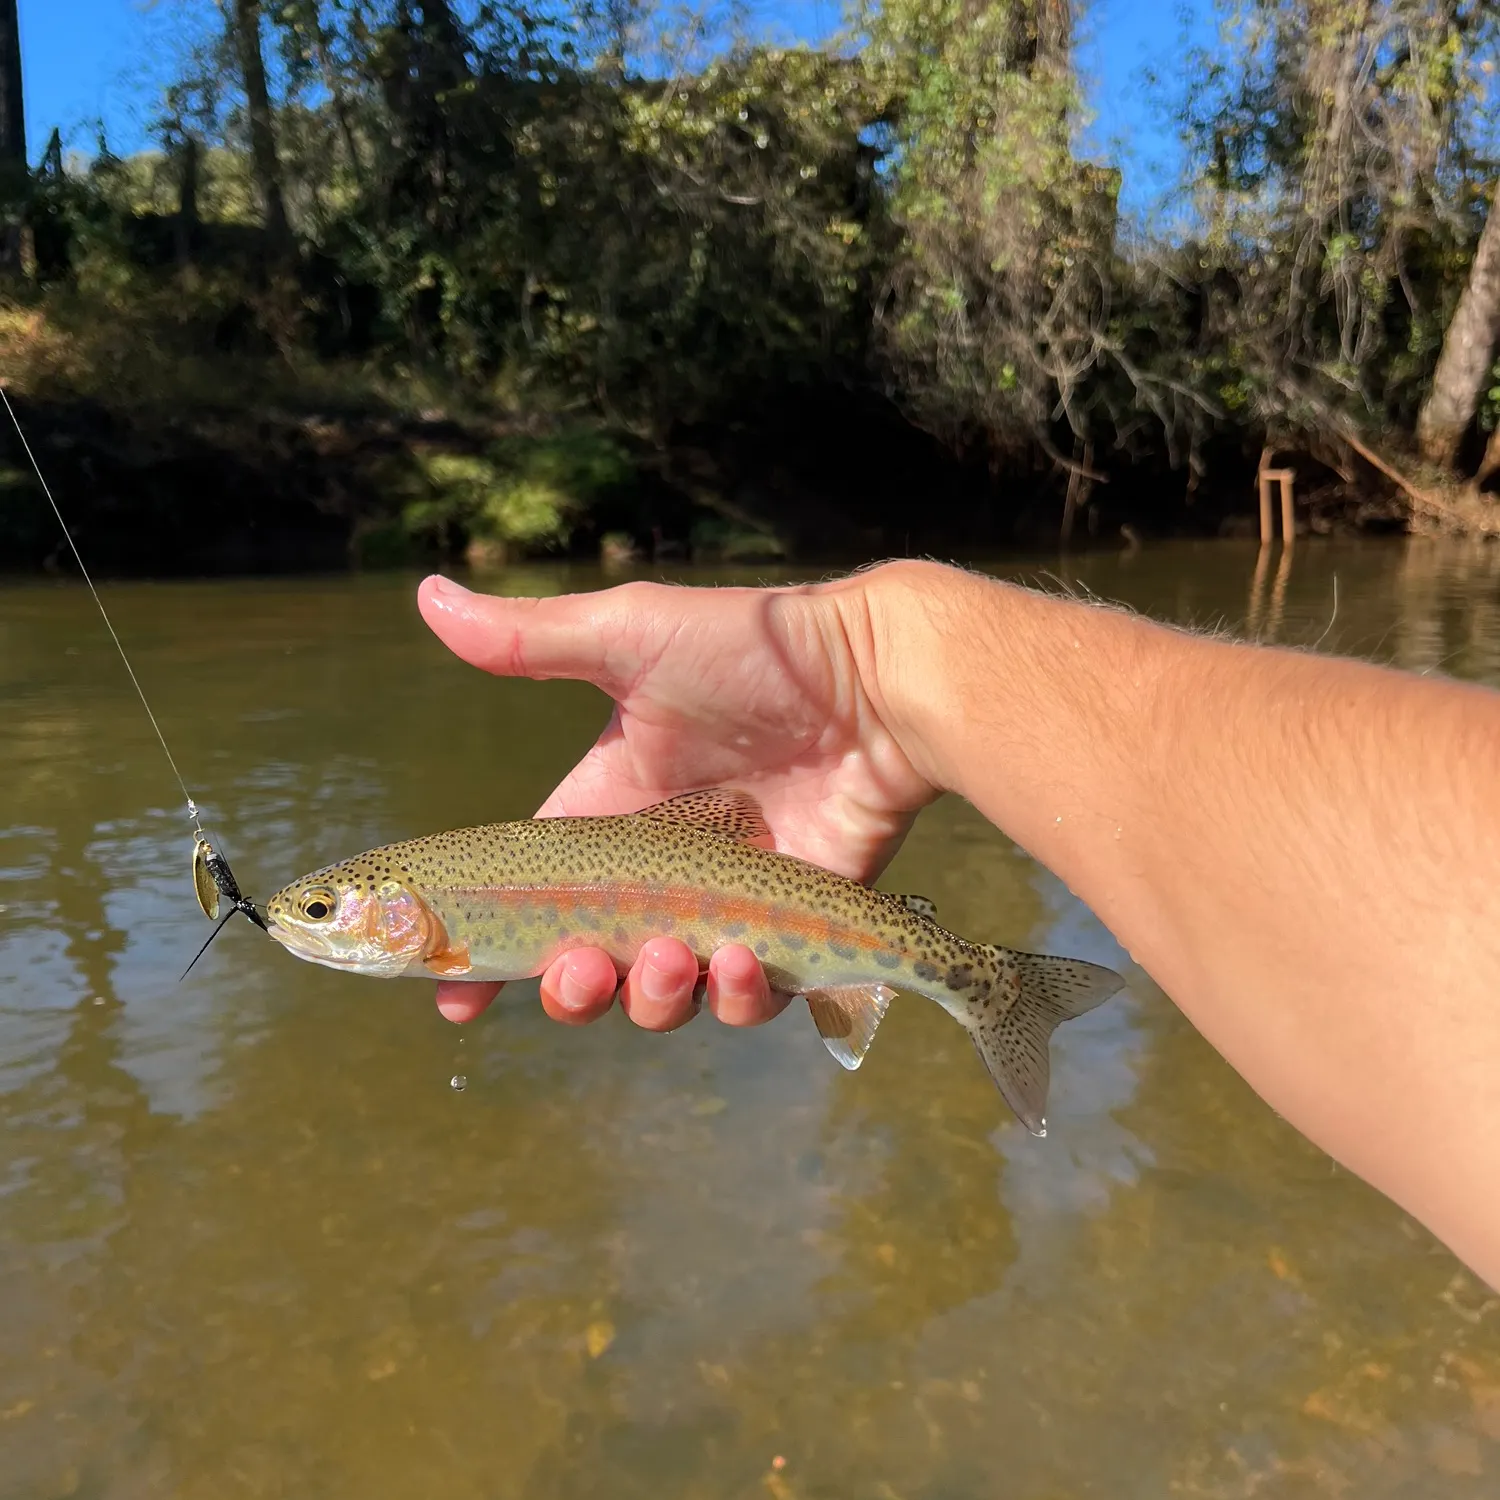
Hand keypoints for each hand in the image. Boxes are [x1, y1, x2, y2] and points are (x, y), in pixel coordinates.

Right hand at [415, 565, 938, 1029]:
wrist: (875, 679)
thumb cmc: (753, 652)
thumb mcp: (630, 637)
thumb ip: (527, 640)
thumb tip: (422, 594)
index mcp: (606, 810)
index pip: (530, 899)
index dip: (485, 954)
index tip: (453, 1000)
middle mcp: (658, 871)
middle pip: (587, 964)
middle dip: (568, 989)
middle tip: (580, 971)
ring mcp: (723, 906)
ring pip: (662, 994)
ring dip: (651, 999)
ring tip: (670, 961)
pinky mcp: (789, 932)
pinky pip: (746, 998)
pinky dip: (733, 998)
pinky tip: (735, 961)